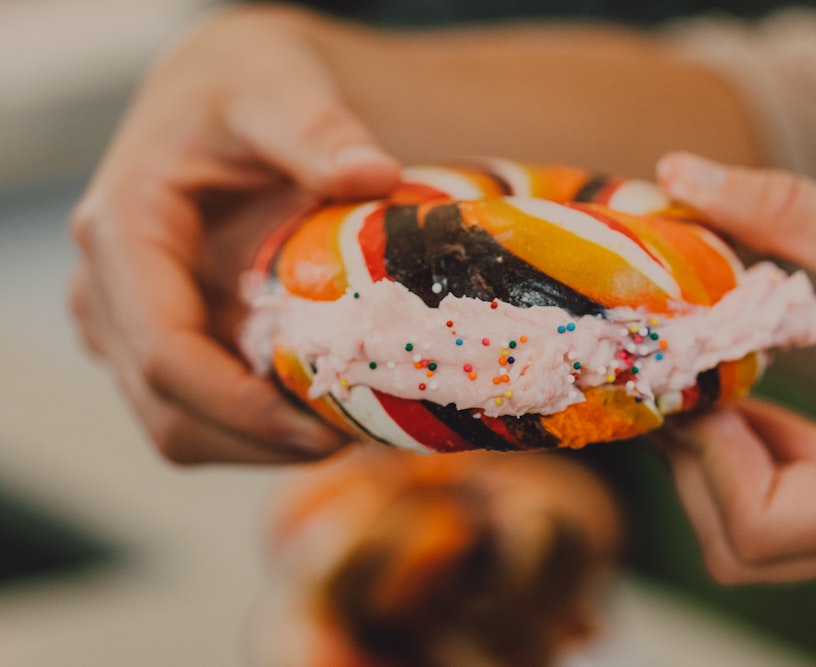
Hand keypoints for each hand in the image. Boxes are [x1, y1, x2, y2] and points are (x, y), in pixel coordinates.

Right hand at [69, 6, 399, 463]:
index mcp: (123, 231)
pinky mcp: (160, 343)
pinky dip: (259, 428)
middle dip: (262, 442)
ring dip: (263, 445)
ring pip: (182, 428)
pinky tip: (322, 407)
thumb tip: (372, 176)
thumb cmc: (244, 89)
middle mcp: (109, 291)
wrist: (225, 100)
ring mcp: (128, 326)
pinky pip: (201, 414)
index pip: (166, 353)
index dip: (242, 410)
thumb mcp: (279, 88)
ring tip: (348, 427)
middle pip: (171, 412)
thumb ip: (317, 130)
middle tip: (358, 437)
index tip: (326, 430)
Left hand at [655, 152, 815, 582]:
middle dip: (694, 461)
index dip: (703, 452)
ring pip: (762, 536)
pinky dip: (750, 455)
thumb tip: (675, 171)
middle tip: (675, 375)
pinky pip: (795, 502)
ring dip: (715, 460)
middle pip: (746, 548)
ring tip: (699, 376)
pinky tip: (742, 389)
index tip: (691, 372)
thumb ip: (783, 213)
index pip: (761, 527)